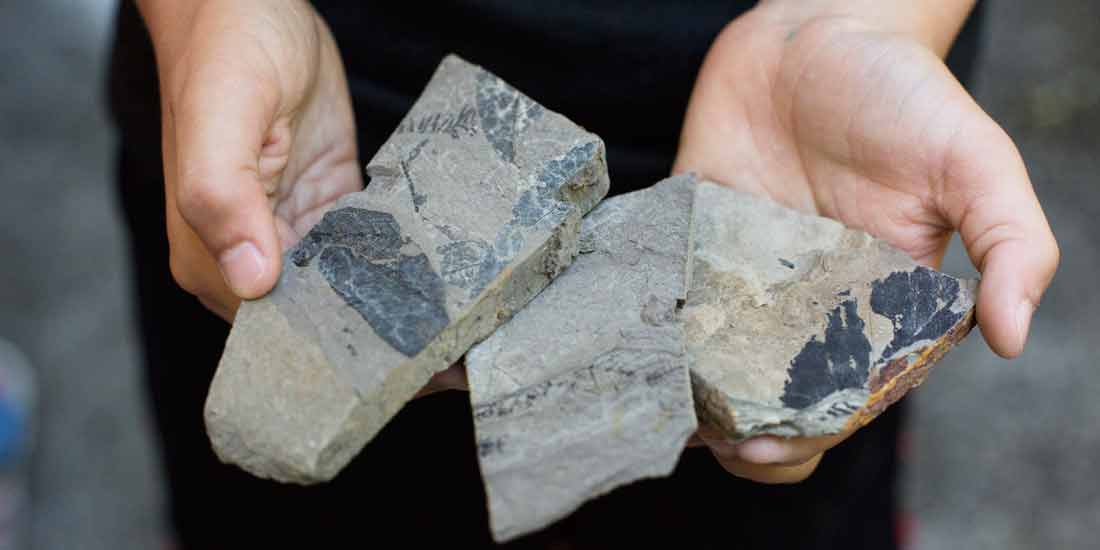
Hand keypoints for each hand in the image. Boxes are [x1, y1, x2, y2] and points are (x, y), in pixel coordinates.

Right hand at [140, 0, 467, 393]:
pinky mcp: (331, 204)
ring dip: (401, 316)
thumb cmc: (224, 52)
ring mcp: (296, 231)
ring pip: (351, 292)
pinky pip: (370, 250)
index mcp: (213, 256)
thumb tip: (253, 278)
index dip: (337, 360)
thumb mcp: (220, 120)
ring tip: (469, 339)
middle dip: (380, 349)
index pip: (276, 333)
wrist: (250, 0)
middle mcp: (254, 255)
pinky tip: (452, 290)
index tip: (402, 379)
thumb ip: (224, 199)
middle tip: (457, 364)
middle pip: (320, 322)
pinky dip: (405, 270)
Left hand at [674, 1, 1058, 482]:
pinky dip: (652, 332)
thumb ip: (1010, 243)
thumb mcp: (974, 162)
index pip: (845, 399)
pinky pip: (672, 300)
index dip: (810, 436)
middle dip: (747, 436)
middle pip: (775, 400)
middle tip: (718, 433)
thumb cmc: (903, 94)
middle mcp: (807, 304)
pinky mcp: (697, 240)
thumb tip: (1010, 337)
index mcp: (877, 308)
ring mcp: (746, 276)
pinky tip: (633, 350)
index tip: (768, 445)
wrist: (818, 31)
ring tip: (670, 404)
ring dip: (693, 398)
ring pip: (716, 367)